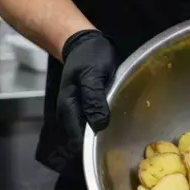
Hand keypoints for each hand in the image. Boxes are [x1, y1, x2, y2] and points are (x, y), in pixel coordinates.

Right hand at [57, 29, 119, 147]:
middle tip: (121, 139)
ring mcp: (76, 112)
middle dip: (100, 142)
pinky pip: (93, 123)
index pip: (78, 139)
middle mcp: (69, 114)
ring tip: (121, 132)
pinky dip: (104, 124)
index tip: (111, 146)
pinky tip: (116, 120)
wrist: (84, 43)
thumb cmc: (89, 56)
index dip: (94, 145)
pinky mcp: (84, 109)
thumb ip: (93, 99)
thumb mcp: (93, 74)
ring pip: (89, 132)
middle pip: (83, 139)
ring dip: (104, 134)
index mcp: (68, 108)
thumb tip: (98, 124)